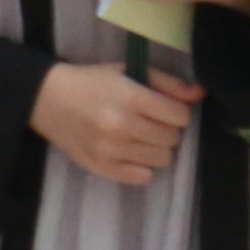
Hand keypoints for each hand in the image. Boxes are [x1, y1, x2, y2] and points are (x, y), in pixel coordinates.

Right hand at [32, 58, 189, 186]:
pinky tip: (131, 151)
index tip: (166, 108)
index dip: (178, 112)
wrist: (49, 100)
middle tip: (152, 121)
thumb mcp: (129, 71)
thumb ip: (167, 83)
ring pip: (162, 159)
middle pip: (172, 139)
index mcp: (131, 98)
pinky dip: (142, 165)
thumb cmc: (93, 82)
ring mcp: (111, 151)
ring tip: (141, 136)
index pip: (179, 116)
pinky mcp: (101, 168)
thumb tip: (200, 94)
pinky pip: (142, 177)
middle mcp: (122, 126)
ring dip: (157, 148)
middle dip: (168, 129)